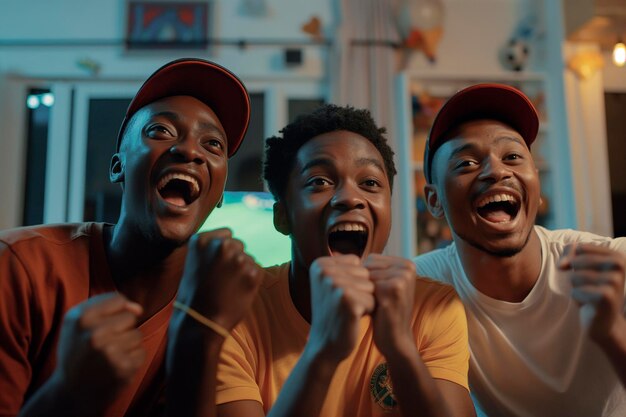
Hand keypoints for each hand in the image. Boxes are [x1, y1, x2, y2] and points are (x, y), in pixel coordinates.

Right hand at [54, 293, 144, 408]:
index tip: (102, 326)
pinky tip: (115, 367)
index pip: (118, 300)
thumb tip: (138, 309)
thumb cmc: (78, 350)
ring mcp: (109, 352)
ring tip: (108, 356)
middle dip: (121, 329)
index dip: (115, 312)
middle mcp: (94, 333)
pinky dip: (131, 360)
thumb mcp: (79, 322)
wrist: (70, 392)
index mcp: (81, 317)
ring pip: (137, 335)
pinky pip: (141, 353)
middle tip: (103, 345)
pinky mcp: (122, 368)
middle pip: (130, 317)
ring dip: (127, 346)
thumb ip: (107, 304)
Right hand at [177, 228, 262, 331]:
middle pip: (239, 245)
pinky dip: (251, 281)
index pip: (227, 234)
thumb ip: (212, 249)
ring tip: (227, 288)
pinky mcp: (253, 273)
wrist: (200, 321)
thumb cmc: (197, 294)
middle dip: (234, 259)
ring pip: (248, 259)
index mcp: (202, 240)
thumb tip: (233, 241)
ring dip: (242, 271)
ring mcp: (238, 259)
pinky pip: (257, 271)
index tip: (215, 265)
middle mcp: (222, 245)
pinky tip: (237, 292)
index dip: (223, 251)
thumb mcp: (195, 263)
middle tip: (222, 279)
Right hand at [308, 255, 374, 362]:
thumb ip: (346, 267)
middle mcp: (324, 270)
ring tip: (348, 311)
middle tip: (344, 305)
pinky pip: (372, 301)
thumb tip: (372, 257)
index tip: (339, 295)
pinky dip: (367, 312)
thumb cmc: (335, 313)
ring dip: (365, 301)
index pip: (357, 263)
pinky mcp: (346, 299)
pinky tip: (352, 318)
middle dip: (362, 291)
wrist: (325, 344)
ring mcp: (334, 284)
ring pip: (371, 287)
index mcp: (320, 263)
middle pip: (365, 274)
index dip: (356, 281)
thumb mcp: (333, 284)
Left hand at [365, 254, 416, 356]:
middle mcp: (407, 267)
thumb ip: (369, 269)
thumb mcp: (380, 286)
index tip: (377, 294)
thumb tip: (335, 254)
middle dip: (365, 285)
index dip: (366, 279)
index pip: (371, 260)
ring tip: (375, 305)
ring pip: (366, 276)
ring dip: (364, 292)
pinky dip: (365, 298)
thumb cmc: (384, 312)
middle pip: (368, 266)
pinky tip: (374, 310)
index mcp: (406, 264)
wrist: (396, 340)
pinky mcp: (394, 288)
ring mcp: (402, 277)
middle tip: (376, 302)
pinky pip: (367, 286)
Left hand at [559, 243, 625, 345]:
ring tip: (590, 295)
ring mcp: (615, 281)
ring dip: (577, 288)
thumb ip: (569, 253)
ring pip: (574, 277)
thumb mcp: (579, 266)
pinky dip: (577, 298)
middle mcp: (619, 265)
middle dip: (575, 276)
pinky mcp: (607, 296)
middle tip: (589, 287)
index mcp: (616, 255)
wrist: (603, 321)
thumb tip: (562, 264)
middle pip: (575, 262)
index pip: (579, 247)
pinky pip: (575, 291)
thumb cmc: (590, 290)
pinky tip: (590, 304)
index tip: (583, 272)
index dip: (572, 260)